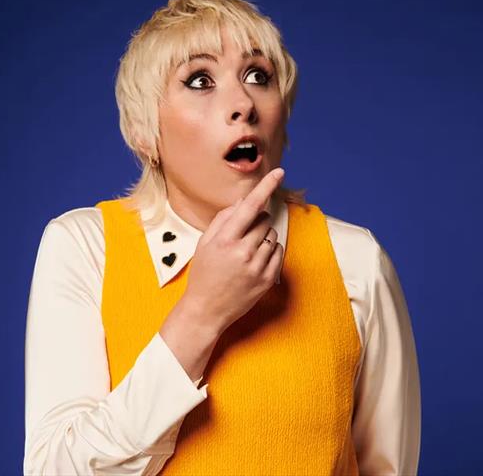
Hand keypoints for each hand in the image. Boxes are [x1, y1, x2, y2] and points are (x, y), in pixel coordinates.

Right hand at [180, 167, 285, 333]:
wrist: (207, 310)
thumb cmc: (204, 273)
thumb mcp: (205, 243)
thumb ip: (224, 219)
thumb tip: (243, 201)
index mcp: (225, 240)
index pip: (250, 206)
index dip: (265, 187)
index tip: (278, 172)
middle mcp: (243, 252)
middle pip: (264, 220)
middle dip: (256, 221)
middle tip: (242, 235)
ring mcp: (257, 267)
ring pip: (272, 235)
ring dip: (263, 237)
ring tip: (246, 252)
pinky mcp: (268, 279)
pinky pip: (278, 252)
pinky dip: (269, 251)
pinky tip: (254, 261)